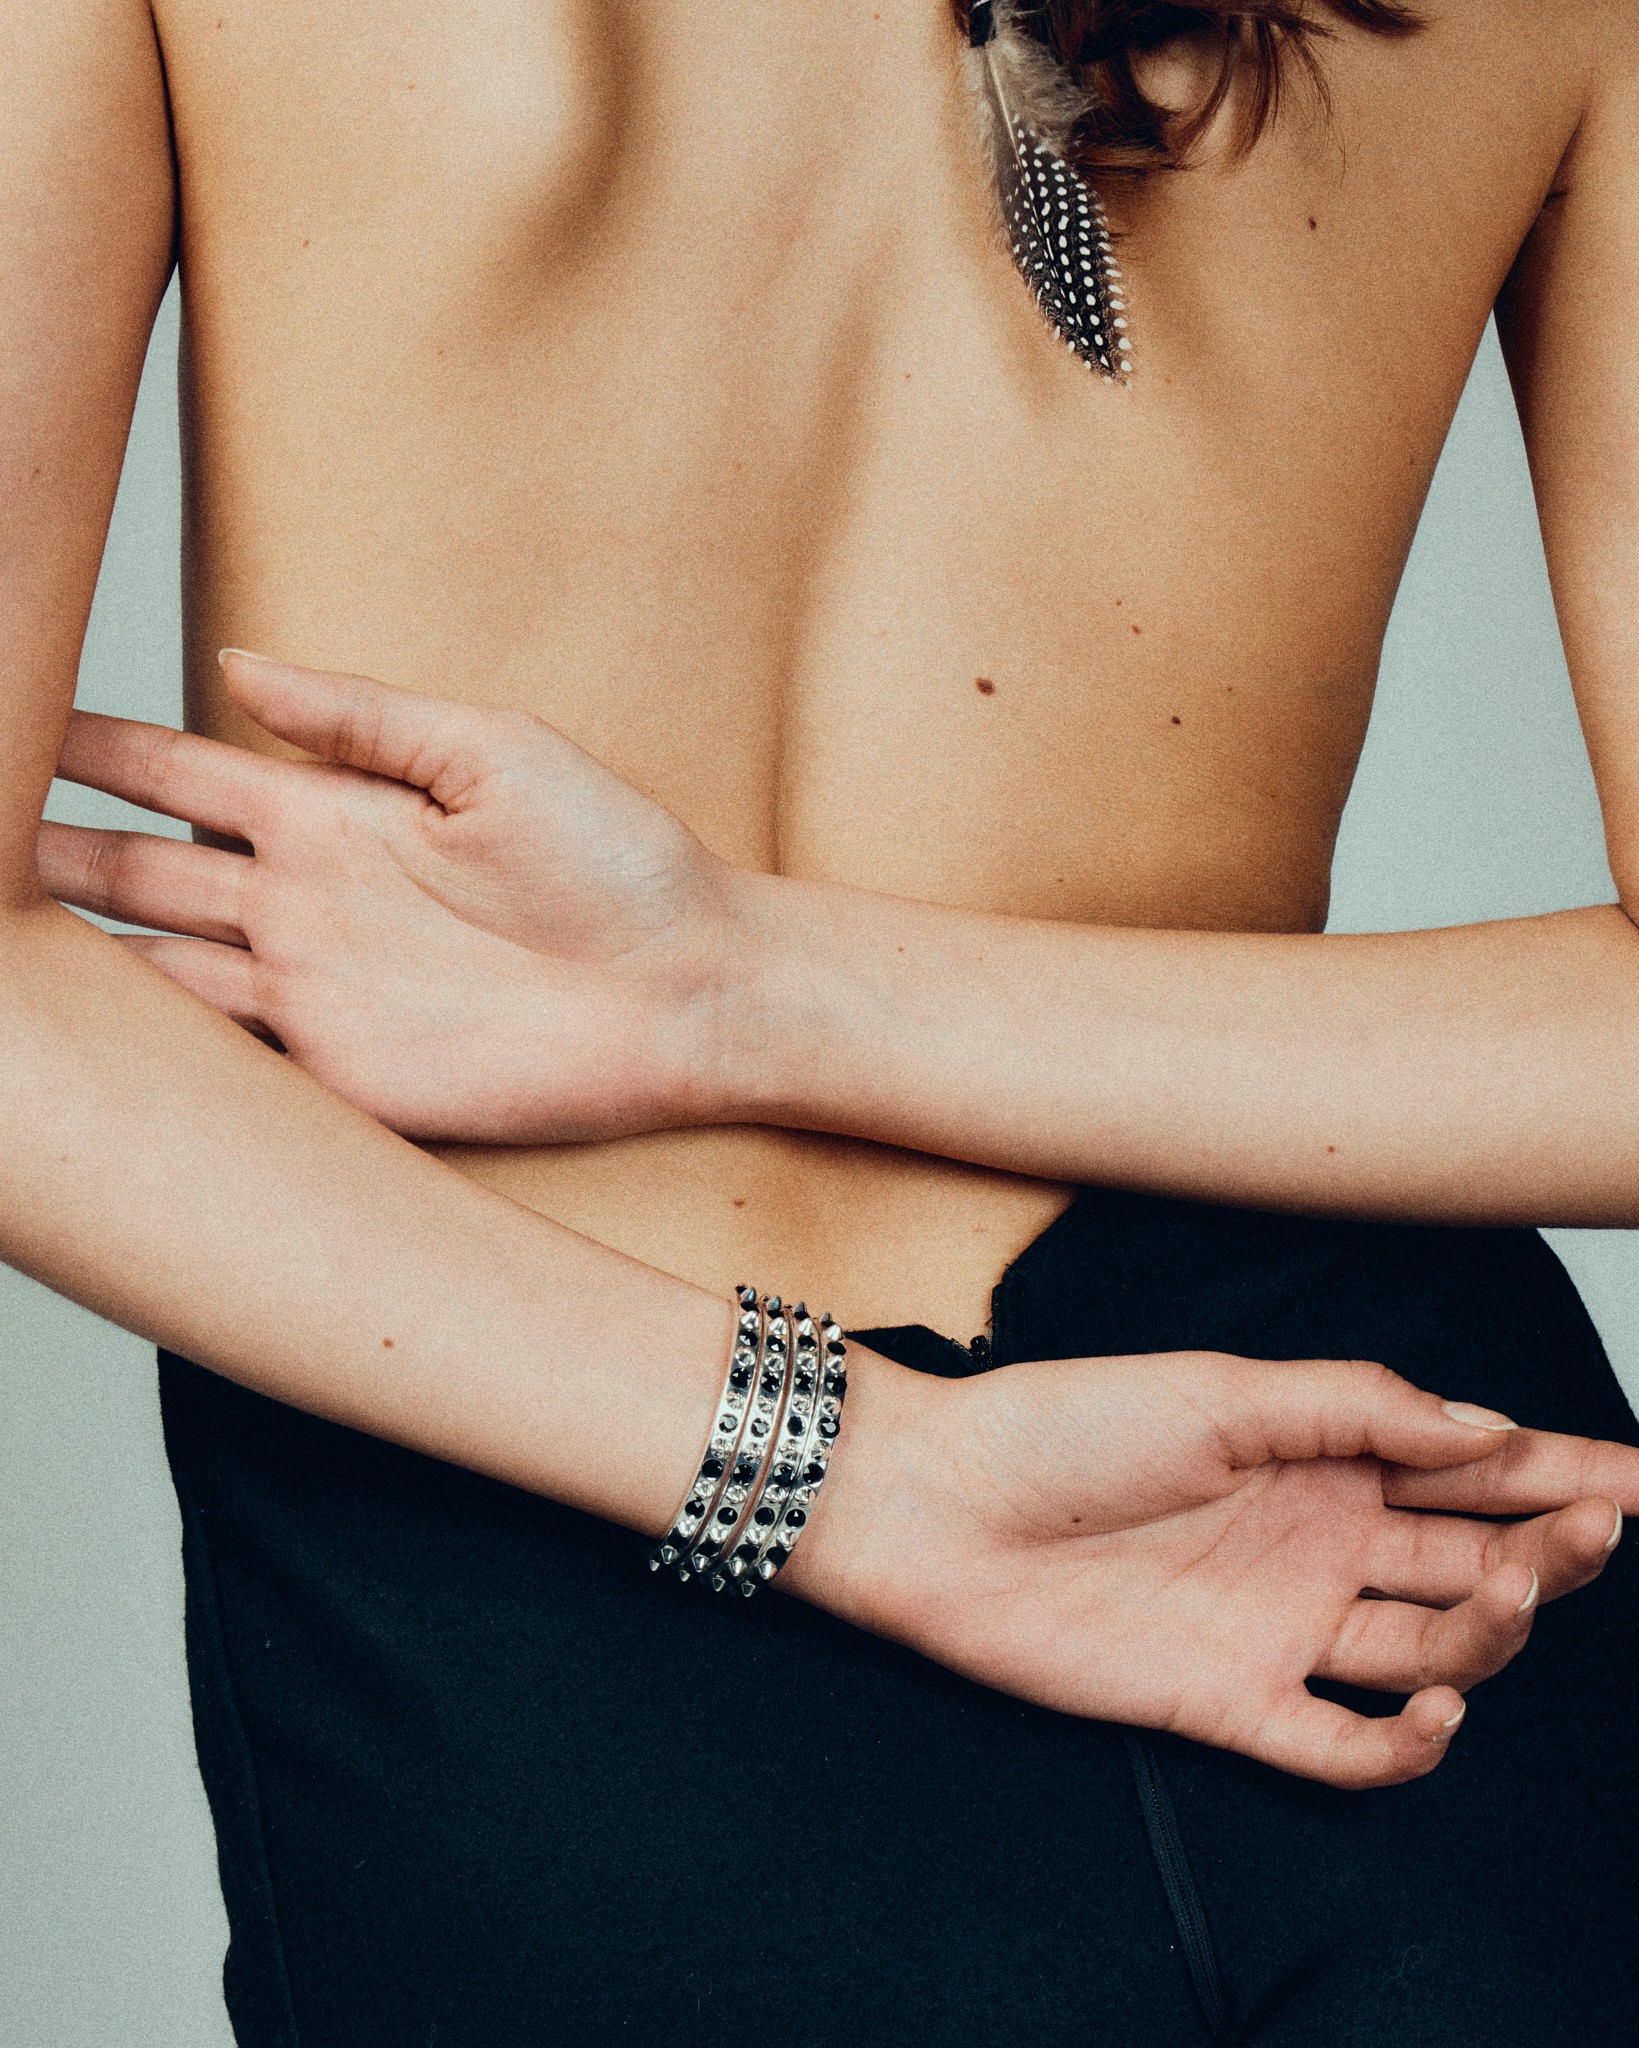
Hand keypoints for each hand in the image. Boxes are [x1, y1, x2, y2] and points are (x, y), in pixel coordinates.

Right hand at [40, 651, 734, 1140]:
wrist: (692, 985)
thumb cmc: (620, 861)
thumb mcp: (492, 752)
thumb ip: (362, 717)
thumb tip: (241, 662)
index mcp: (340, 816)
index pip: (183, 775)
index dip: (96, 750)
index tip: (13, 717)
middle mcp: (309, 904)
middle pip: (140, 872)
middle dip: (48, 847)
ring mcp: (316, 993)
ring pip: (155, 969)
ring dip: (75, 951)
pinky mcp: (343, 1077)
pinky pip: (222, 1060)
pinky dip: (147, 1048)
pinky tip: (79, 1033)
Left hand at [792, 1347, 1631, 1787]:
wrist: (938, 1503)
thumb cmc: (1063, 1425)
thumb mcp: (1220, 1388)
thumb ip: (1356, 1408)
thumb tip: (1490, 1426)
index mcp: (1318, 1455)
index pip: (1467, 1466)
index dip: (1559, 1470)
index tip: (1638, 1476)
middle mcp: (1313, 1540)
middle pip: (1471, 1556)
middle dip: (1550, 1545)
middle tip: (1595, 1529)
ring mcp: (1278, 1623)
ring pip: (1429, 1643)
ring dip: (1489, 1628)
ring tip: (1510, 1589)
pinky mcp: (1229, 1699)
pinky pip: (1342, 1741)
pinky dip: (1403, 1740)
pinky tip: (1434, 1704)